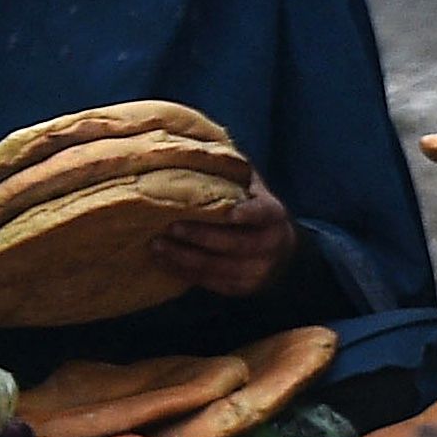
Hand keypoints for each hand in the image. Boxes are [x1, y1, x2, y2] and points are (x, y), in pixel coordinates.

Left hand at [150, 177, 296, 298]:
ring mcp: (257, 271)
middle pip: (234, 244)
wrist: (280, 251)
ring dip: (185, 258)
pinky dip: (185, 273)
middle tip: (171, 227)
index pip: (262, 214)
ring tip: (157, 245)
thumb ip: (230, 171)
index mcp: (273, 215)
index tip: (227, 213)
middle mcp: (270, 245)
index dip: (247, 214)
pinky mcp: (242, 288)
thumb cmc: (254, 208)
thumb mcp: (251, 186)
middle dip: (201, 237)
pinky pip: (211, 283)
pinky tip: (164, 261)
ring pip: (218, 267)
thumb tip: (194, 147)